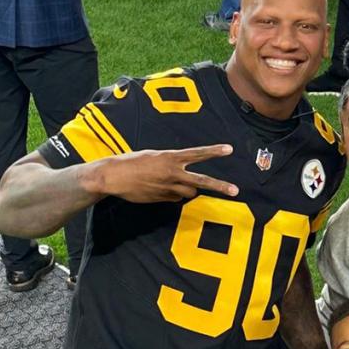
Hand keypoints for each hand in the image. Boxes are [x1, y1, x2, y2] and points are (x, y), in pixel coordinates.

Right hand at [91, 144, 238, 202]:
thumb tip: (183, 179)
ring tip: (171, 182)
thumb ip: (171, 164)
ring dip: (187, 190)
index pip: (197, 153)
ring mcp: (168, 188)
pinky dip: (173, 195)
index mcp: (170, 157)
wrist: (113, 177)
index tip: (230, 149)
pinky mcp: (163, 199)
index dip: (214, 151)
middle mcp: (172, 173)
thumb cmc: (131, 162)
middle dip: (220, 186)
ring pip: (189, 193)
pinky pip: (175, 198)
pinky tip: (159, 190)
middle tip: (235, 191)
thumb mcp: (154, 157)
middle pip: (202, 182)